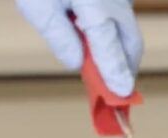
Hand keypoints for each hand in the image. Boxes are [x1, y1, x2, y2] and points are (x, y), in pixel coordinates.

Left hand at [16, 0, 142, 96]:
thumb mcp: (37, 4)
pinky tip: (96, 44)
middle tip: (116, 93)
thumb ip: (58, 35)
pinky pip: (118, 18)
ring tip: (107, 75)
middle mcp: (115, 0)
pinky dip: (112, 36)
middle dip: (124, 69)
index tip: (121, 97)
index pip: (110, 48)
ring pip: (126, 30)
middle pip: (129, 42)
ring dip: (118, 54)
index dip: (116, 76)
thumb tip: (76, 63)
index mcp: (97, 5)